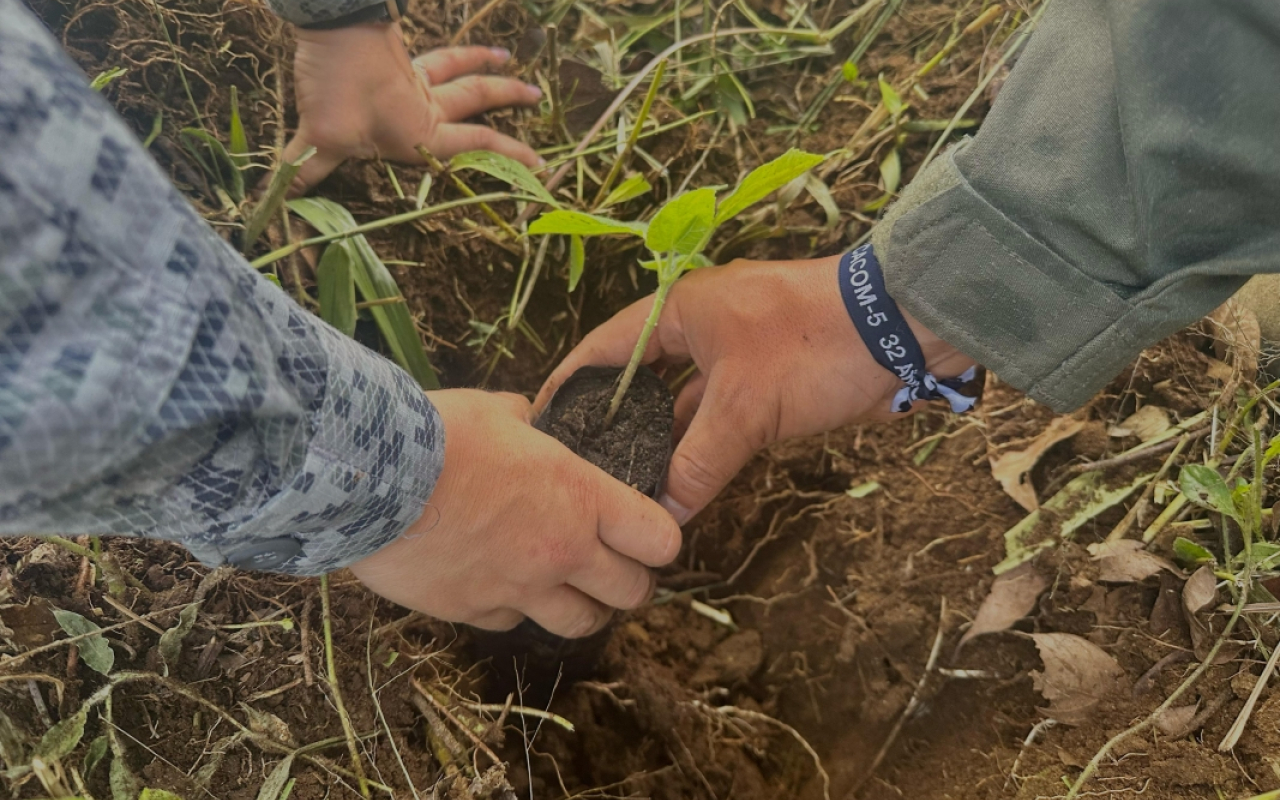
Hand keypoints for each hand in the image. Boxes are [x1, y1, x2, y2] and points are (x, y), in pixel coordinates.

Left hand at [284, 22, 542, 193]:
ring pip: (457, 69)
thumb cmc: (338, 83)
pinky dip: (446, 53)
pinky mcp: (393, 57)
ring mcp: (411, 77)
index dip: (509, 156)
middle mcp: (424, 104)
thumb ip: (305, 167)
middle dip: (507, 97)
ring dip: (482, 63)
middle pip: (476, 98)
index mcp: (421, 131)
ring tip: (506, 56)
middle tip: (537, 95)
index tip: (539, 164)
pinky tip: (444, 54)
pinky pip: (428, 57)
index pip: (477, 146)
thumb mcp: (320, 135)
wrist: (333, 22)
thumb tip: (277, 198)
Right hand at [348, 389, 681, 637]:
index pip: (659, 539)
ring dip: (585, 607)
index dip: (660, 538)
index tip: (647, 531)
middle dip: (632, 581)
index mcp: (581, 497)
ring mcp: (519, 590)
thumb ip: (531, 422)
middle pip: (632, 593)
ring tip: (570, 587)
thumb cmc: (438, 435)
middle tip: (616, 564)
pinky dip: (515, 608)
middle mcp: (562, 552)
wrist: (371, 480)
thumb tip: (534, 421)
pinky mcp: (473, 612)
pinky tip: (500, 582)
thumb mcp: (499, 410)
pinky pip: (513, 622)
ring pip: (582, 624)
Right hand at [536, 256, 973, 524]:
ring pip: (683, 404)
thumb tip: (662, 517)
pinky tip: (683, 484)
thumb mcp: (744, 409)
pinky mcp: (765, 379)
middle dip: (617, 425)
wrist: (904, 327)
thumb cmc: (812, 347)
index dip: (569, 384)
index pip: (604, 348)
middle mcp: (698, 328)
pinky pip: (718, 416)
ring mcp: (733, 354)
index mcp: (678, 311)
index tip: (538, 422)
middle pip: (641, 380)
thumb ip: (698, 464)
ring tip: (627, 488)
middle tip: (582, 472)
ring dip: (665, 443)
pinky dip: (703, 446)